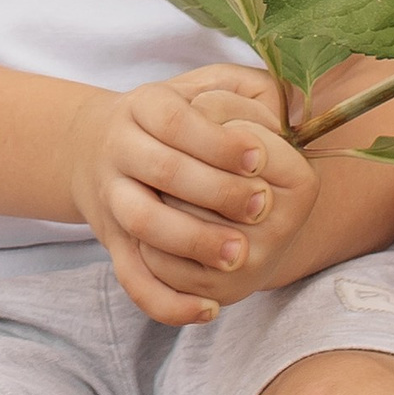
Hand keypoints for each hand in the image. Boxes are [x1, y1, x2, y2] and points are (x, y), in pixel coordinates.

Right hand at [63, 66, 303, 326]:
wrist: (102, 149)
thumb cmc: (178, 118)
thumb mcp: (206, 86)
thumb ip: (249, 91)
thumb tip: (291, 108)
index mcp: (144, 105)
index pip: (177, 120)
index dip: (219, 142)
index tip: (259, 158)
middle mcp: (121, 149)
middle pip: (163, 170)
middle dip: (217, 190)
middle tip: (264, 206)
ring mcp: (115, 200)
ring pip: (143, 224)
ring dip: (193, 241)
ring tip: (242, 254)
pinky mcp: (116, 247)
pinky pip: (133, 281)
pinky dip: (167, 301)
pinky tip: (210, 308)